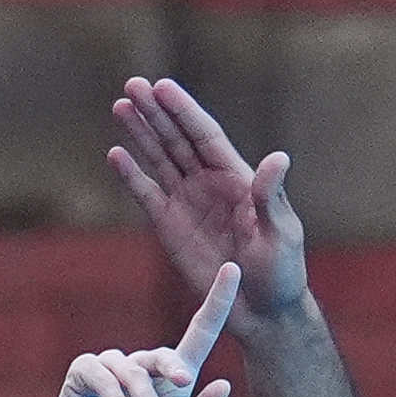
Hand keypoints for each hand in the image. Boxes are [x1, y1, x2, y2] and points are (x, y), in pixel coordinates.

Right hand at [41, 263, 240, 396]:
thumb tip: (224, 384)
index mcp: (174, 384)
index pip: (199, 335)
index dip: (217, 303)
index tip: (234, 269)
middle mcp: (145, 369)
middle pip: (165, 354)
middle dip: (173, 368)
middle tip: (183, 384)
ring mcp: (112, 369)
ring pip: (133, 368)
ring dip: (142, 395)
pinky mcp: (83, 374)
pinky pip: (101, 373)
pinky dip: (115, 396)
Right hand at [108, 77, 308, 324]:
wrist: (262, 311)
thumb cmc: (281, 271)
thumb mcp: (281, 233)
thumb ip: (271, 196)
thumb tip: (277, 158)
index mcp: (238, 177)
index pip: (205, 135)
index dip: (184, 111)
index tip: (163, 87)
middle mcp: (209, 183)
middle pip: (177, 139)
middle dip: (156, 112)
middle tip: (132, 85)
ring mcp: (187, 202)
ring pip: (159, 159)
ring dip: (140, 134)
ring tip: (120, 106)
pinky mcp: (169, 227)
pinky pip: (146, 194)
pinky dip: (131, 176)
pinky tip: (115, 155)